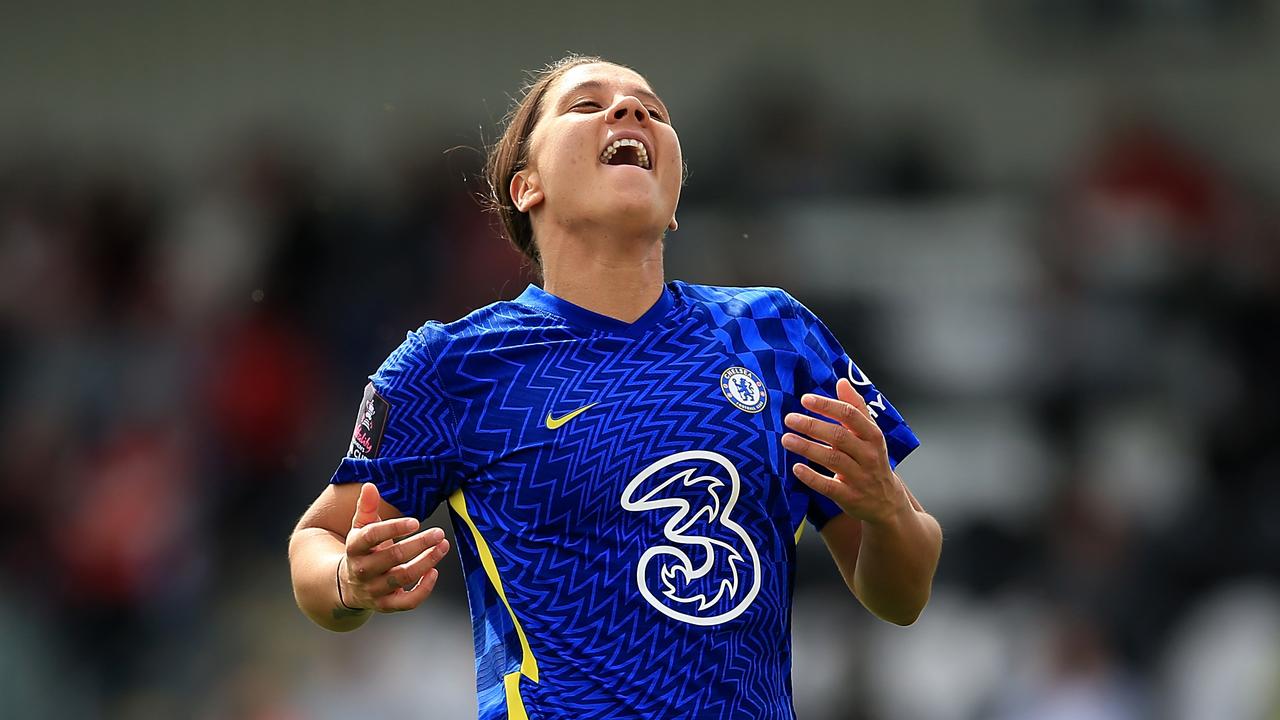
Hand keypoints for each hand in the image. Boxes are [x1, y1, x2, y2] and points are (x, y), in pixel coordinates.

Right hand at [340, 483, 449, 612]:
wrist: (347, 585)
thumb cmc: (363, 550)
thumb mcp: (360, 528)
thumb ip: (367, 507)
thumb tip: (371, 485)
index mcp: (355, 547)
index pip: (371, 536)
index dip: (393, 528)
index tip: (416, 521)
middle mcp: (362, 570)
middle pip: (393, 557)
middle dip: (419, 544)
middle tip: (439, 533)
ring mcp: (374, 589)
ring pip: (402, 577)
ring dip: (426, 562)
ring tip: (443, 547)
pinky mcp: (386, 605)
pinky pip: (407, 602)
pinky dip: (423, 590)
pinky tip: (434, 571)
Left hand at [782, 378, 909, 525]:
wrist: (886, 501)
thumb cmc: (872, 460)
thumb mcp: (870, 434)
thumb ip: (856, 407)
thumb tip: (842, 381)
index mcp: (873, 436)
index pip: (850, 415)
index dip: (827, 406)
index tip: (805, 398)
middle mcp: (869, 455)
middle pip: (839, 437)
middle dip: (813, 426)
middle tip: (789, 418)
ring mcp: (860, 477)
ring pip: (832, 460)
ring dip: (807, 448)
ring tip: (786, 439)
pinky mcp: (850, 497)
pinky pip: (828, 487)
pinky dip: (812, 477)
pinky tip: (796, 468)